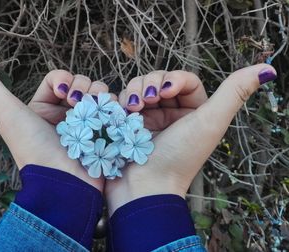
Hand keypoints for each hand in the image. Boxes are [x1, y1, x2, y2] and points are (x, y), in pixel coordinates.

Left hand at [0, 62, 115, 191]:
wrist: (63, 181)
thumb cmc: (34, 149)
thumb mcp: (9, 115)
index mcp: (44, 109)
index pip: (59, 79)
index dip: (64, 80)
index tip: (65, 92)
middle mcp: (65, 115)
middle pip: (81, 83)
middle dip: (84, 87)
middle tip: (80, 102)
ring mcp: (86, 124)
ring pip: (99, 93)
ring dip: (99, 95)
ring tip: (96, 111)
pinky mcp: (104, 131)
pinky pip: (112, 108)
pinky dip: (112, 106)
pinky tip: (108, 115)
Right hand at [105, 64, 276, 213]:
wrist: (143, 186)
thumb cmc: (178, 158)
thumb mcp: (210, 123)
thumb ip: (234, 93)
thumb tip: (267, 69)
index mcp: (195, 113)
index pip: (186, 81)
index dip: (175, 79)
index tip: (166, 91)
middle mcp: (172, 114)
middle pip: (161, 80)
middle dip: (151, 84)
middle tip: (147, 100)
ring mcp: (149, 118)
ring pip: (141, 87)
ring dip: (135, 91)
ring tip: (133, 108)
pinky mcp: (130, 123)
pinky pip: (126, 99)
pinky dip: (123, 100)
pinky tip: (124, 111)